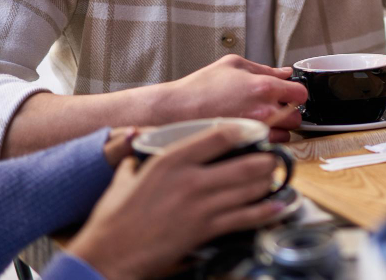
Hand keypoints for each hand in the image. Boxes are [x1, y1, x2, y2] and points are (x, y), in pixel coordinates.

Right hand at [68, 127, 282, 279]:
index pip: (219, 136)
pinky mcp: (205, 230)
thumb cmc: (113, 218)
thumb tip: (137, 138)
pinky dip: (266, 211)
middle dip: (265, 160)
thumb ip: (136, 156)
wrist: (107, 255)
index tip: (257, 131)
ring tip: (275, 178)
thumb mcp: (124, 177)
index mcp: (171, 161)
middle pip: (244, 163)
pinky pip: (245, 217)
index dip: (245, 130)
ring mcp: (201, 206)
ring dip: (267, 183)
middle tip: (273, 159)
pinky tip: (278, 206)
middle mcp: (190, 180)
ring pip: (249, 189)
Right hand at [167, 55, 305, 141]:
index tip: (290, 95)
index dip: (296, 93)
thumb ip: (264, 68)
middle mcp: (264, 111)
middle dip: (289, 113)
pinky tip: (252, 135)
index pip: (301, 94)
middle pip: (297, 118)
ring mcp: (256, 132)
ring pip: (285, 136)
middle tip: (275, 110)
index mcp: (264, 87)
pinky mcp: (246, 147)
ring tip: (262, 124)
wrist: (174, 111)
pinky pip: (269, 149)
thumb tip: (286, 72)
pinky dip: (265, 144)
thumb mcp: (232, 65)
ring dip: (279, 130)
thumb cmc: (199, 87)